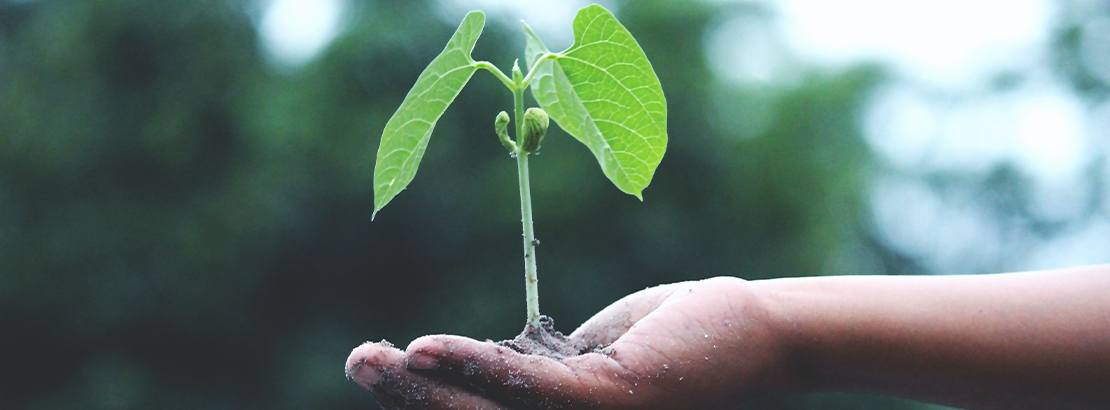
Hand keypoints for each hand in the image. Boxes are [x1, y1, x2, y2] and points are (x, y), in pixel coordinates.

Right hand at [345, 277, 794, 408]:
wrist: (763, 334)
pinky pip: (529, 389)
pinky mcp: (612, 403)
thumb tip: (488, 365)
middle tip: (358, 361)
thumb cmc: (683, 340)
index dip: (429, 406)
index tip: (389, 371)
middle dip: (407, 401)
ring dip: (422, 388)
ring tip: (371, 357)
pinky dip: (474, 368)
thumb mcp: (594, 358)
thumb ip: (544, 370)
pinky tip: (425, 349)